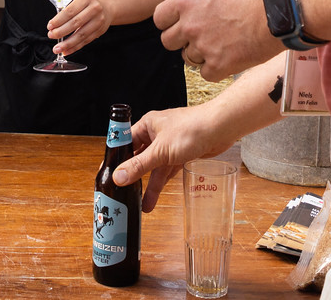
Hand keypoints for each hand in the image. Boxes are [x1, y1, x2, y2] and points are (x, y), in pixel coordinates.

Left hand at [47, 0, 109, 55]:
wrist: (107, 7)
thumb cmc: (87, 5)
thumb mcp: (79, 1)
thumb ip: (68, 11)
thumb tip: (54, 26)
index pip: (70, 11)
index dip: (58, 20)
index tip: (50, 26)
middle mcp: (94, 9)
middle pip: (75, 23)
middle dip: (61, 31)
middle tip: (51, 35)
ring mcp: (98, 21)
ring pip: (81, 35)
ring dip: (67, 43)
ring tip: (57, 48)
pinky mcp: (100, 31)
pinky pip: (85, 41)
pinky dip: (75, 47)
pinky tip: (66, 51)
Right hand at [112, 103, 237, 212]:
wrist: (221, 128)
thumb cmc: (191, 130)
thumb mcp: (161, 151)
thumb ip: (139, 166)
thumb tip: (118, 177)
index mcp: (147, 126)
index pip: (125, 142)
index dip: (117, 158)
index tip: (108, 175)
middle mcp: (156, 134)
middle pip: (140, 157)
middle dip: (133, 176)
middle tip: (124, 193)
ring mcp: (170, 145)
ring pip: (155, 167)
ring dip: (149, 185)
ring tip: (142, 205)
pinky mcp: (182, 154)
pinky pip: (167, 170)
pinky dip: (162, 183)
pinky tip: (155, 196)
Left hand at [154, 0, 281, 78]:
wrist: (281, 9)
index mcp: (187, 1)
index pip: (159, 18)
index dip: (169, 21)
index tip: (179, 22)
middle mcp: (190, 26)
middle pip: (168, 42)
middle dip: (181, 39)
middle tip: (199, 35)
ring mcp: (203, 48)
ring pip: (187, 59)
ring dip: (199, 54)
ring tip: (219, 45)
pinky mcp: (219, 66)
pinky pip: (205, 74)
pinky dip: (214, 69)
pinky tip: (227, 58)